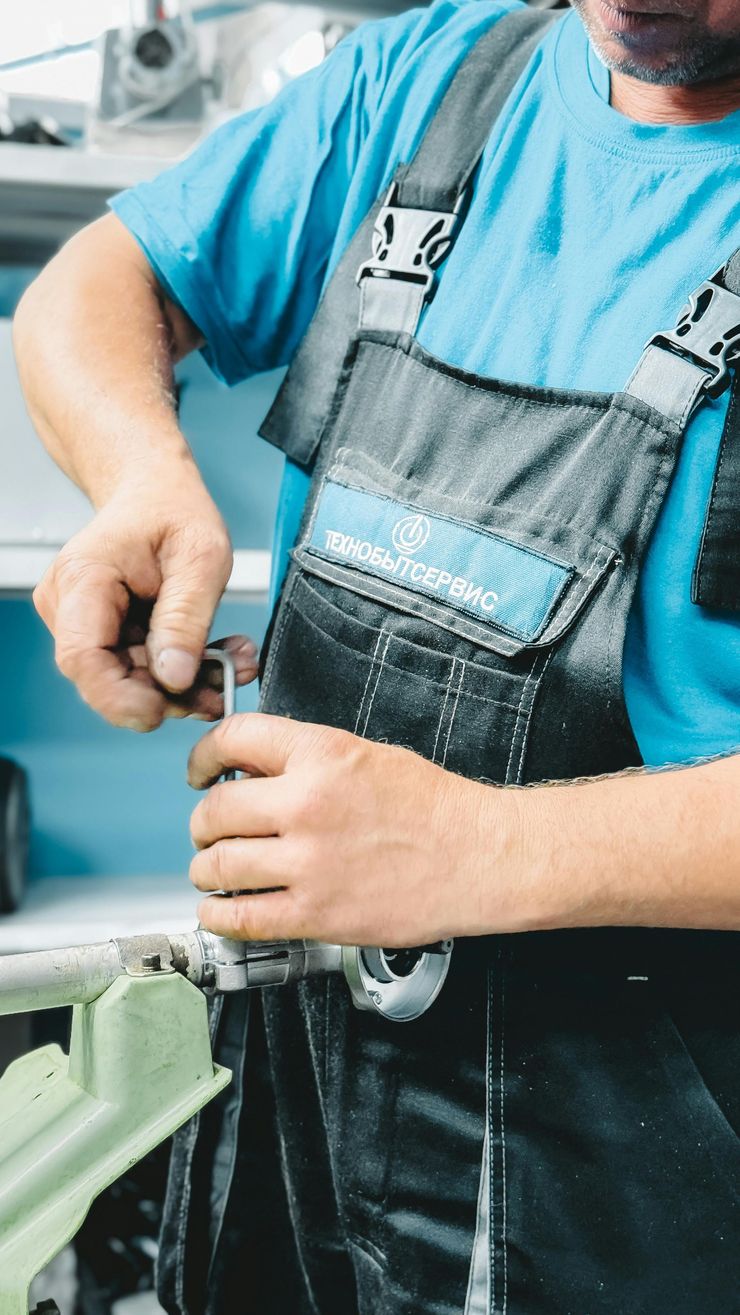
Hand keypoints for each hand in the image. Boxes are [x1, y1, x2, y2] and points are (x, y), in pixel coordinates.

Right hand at [34, 468, 257, 730]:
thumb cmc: (172, 510)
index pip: (82, 657)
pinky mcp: (103, 632)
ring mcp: (82, 621)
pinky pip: (139, 667)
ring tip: (231, 666)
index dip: (119, 696)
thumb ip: (186, 619)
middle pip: (107, 677)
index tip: (163, 710)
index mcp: (84, 578)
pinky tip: (216, 659)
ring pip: (129, 679)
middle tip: (222, 686)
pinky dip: (180, 670)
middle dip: (169, 693)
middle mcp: (70, 604)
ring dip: (184, 684)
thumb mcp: (201, 558)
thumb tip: (175, 678)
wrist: (156, 491)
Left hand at [188, 714, 523, 945]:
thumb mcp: (366, 756)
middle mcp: (307, 804)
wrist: (480, 856)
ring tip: (215, 871)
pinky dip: (218, 915)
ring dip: (206, 869)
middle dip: (203, 824)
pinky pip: (240, 918)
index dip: (203, 758)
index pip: (232, 741)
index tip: (200, 773)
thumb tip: (251, 773)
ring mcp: (308, 863)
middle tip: (210, 832)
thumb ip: (306, 761)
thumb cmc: (434, 807)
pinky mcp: (316, 913)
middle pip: (214, 811)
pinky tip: (219, 909)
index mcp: (321, 755)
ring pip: (217, 865)